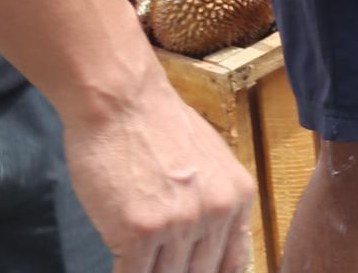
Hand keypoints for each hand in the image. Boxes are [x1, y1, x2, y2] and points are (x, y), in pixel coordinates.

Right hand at [62, 57, 257, 272]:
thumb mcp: (210, 162)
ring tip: (140, 267)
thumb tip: (209, 243)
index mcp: (238, 197)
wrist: (122, 102)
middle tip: (161, 269)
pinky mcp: (139, 232)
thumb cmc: (158, 126)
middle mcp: (217, 213)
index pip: (233, 262)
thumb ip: (215, 202)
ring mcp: (179, 224)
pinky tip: (119, 271)